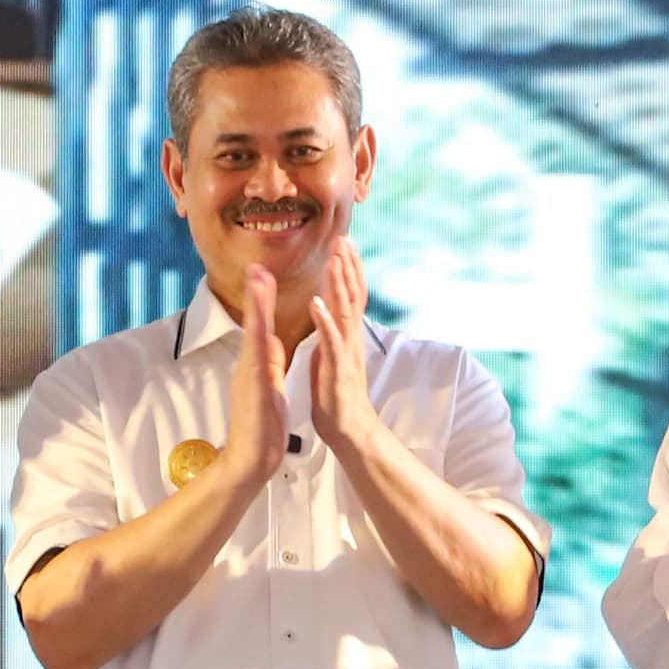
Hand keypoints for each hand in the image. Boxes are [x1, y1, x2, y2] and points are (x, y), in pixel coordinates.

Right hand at [219, 268, 292, 489]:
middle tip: (257, 264)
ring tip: (258, 280)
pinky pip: (257, 362)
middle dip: (256, 293)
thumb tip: (269, 340)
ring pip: (253, 335)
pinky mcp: (253, 390)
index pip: (261, 325)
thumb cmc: (261, 425)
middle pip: (254, 323)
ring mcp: (249, 376)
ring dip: (256, 307)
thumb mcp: (268, 384)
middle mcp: (249, 365)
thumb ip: (268, 361)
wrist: (250, 459)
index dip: (262, 299)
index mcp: (257, 363)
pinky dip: (259, 342)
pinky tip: (260, 326)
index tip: (263, 273)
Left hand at [302, 236, 383, 453]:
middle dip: (347, 266)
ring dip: (338, 283)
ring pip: (344, 311)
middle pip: (352, 295)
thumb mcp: (333, 357)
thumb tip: (328, 315)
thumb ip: (333, 334)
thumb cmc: (337, 396)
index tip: (344, 243)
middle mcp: (350, 339)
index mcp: (347, 336)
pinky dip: (324, 319)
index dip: (348, 269)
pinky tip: (316, 302)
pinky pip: (330, 341)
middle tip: (343, 239)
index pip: (351, 295)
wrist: (348, 429)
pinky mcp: (337, 369)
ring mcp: (345, 353)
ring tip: (334, 259)